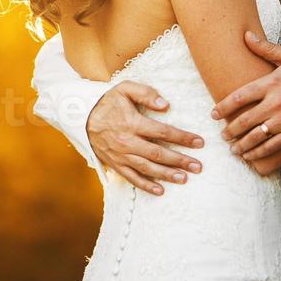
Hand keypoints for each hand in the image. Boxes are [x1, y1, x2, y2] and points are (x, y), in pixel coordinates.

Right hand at [87, 81, 204, 196]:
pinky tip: (160, 191)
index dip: (182, 138)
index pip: (163, 132)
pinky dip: (146, 185)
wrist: (82, 117)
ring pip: (147, 168)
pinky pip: (132, 177)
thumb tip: (166, 105)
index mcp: (132, 123)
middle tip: (198, 166)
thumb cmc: (108, 102)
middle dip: (180, 160)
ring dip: (167, 175)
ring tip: (184, 178)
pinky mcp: (115, 164)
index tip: (199, 142)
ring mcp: (121, 155)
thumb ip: (146, 93)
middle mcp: (128, 142)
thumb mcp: (124, 89)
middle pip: (158, 154)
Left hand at [213, 32, 280, 161]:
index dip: (223, 107)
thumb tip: (246, 35)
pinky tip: (250, 156)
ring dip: (241, 145)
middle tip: (223, 135)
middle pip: (244, 120)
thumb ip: (266, 48)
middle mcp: (276, 103)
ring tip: (233, 148)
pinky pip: (272, 146)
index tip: (214, 114)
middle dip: (230, 130)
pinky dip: (258, 153)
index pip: (239, 96)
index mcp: (271, 83)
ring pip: (255, 136)